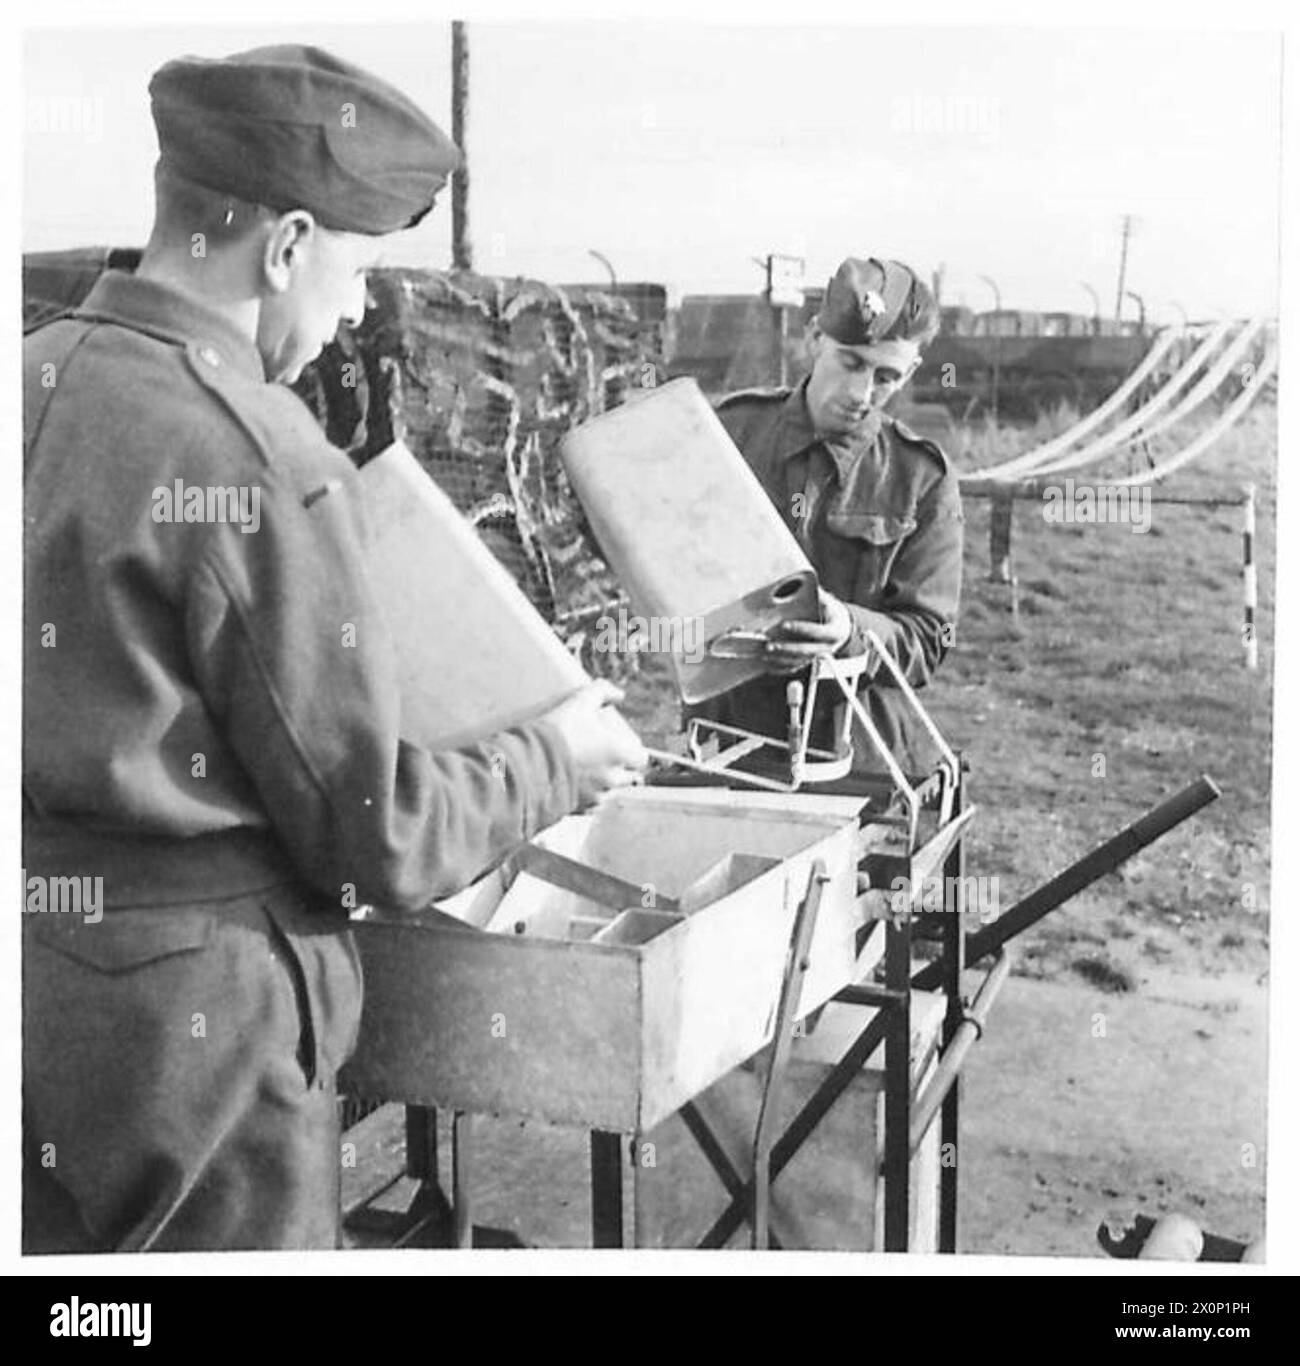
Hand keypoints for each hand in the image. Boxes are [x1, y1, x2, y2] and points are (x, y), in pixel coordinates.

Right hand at [540, 681, 648, 805]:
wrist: (529, 764)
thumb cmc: (557, 732)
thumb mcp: (580, 702)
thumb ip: (602, 691)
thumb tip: (618, 694)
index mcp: (619, 755)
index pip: (641, 758)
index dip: (633, 751)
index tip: (621, 745)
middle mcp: (613, 779)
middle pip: (628, 777)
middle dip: (620, 768)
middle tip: (604, 756)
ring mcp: (596, 796)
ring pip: (609, 791)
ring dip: (603, 782)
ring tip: (586, 770)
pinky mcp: (580, 808)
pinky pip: (590, 804)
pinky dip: (586, 796)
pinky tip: (574, 784)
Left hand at [763, 590, 852, 672]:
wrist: (841, 629)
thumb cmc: (832, 613)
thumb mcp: (829, 603)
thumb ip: (818, 595)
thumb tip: (804, 582)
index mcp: (834, 632)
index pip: (817, 632)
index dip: (801, 628)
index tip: (784, 624)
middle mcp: (827, 648)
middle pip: (805, 651)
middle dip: (786, 649)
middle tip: (768, 645)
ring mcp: (817, 657)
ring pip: (797, 662)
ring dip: (779, 659)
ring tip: (763, 653)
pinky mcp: (808, 662)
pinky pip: (793, 667)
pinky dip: (779, 667)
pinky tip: (766, 663)